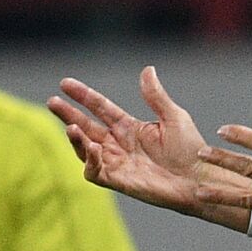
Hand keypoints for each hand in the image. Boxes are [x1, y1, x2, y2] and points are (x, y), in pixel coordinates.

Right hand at [49, 67, 240, 221]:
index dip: (83, 96)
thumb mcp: (174, 116)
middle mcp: (119, 144)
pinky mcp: (118, 181)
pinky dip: (89, 161)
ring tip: (71, 127)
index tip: (65, 83)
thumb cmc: (191, 149)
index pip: (100, 107)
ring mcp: (117, 162)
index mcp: (130, 127)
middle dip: (68, 114)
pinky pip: (94, 172)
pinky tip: (92, 148)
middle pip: (86, 126)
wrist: (199, 179)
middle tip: (52, 101)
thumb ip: (156, 96)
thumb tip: (147, 69)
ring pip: (85, 149)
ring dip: (76, 138)